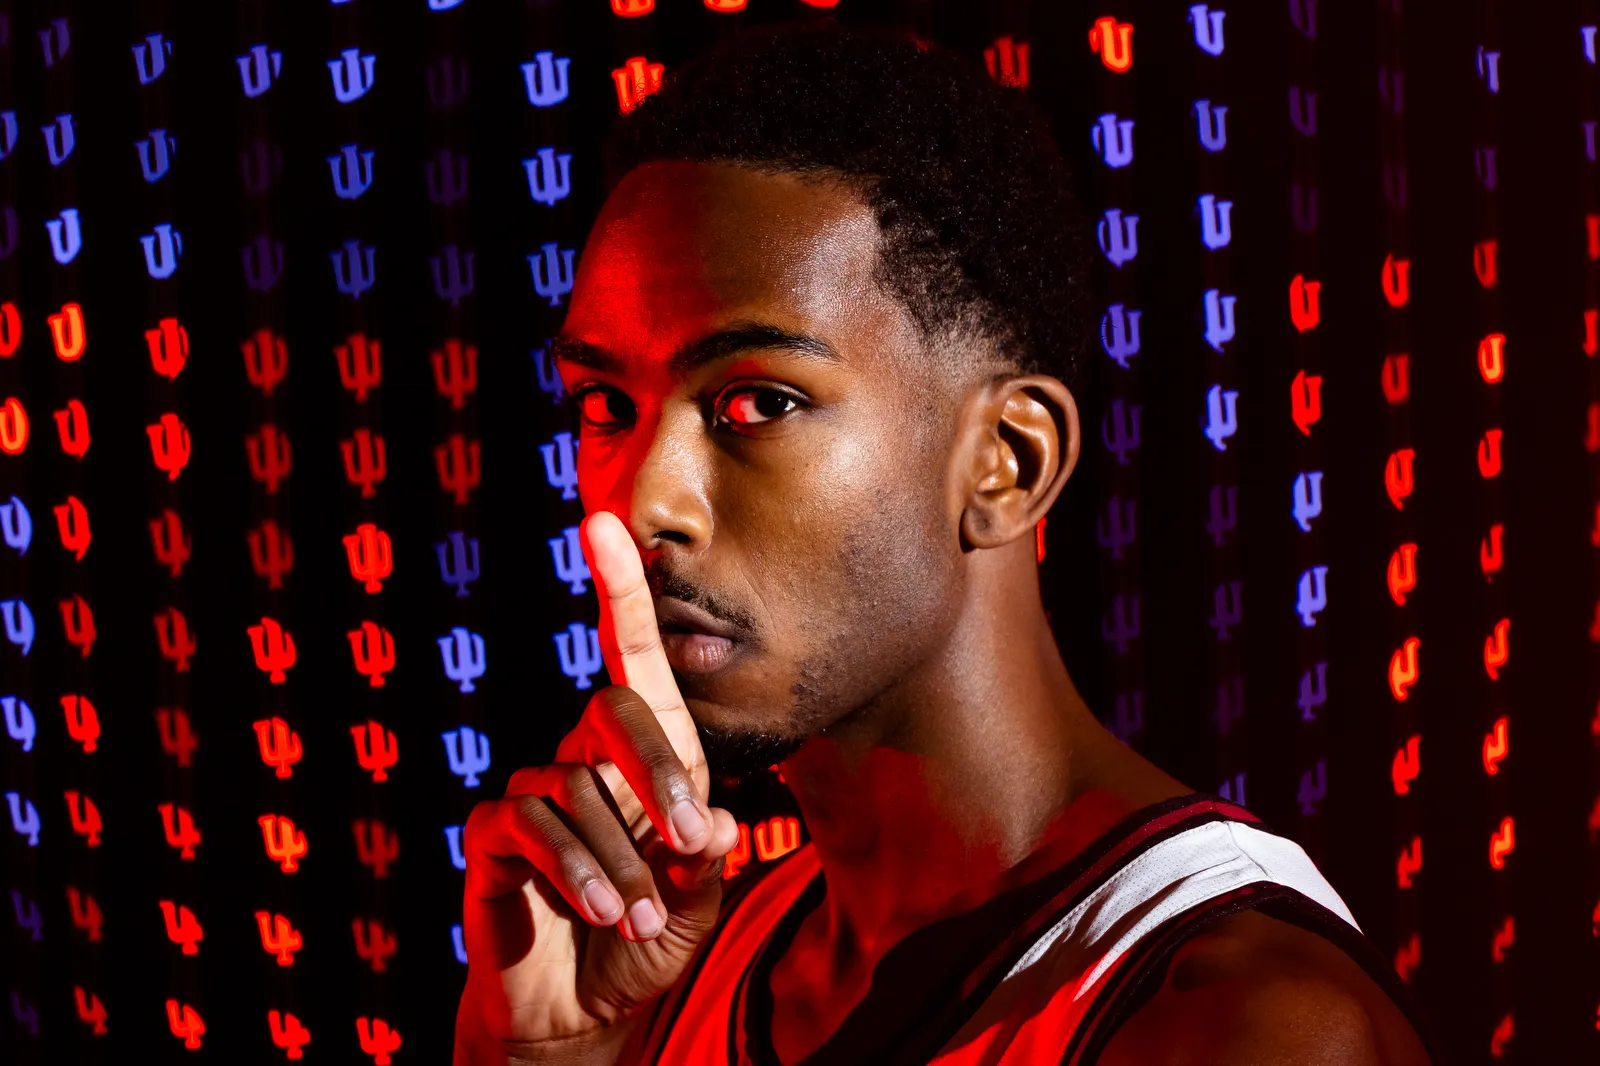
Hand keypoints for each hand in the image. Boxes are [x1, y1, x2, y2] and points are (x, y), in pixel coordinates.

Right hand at [454, 511, 739, 1061]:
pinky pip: (530, 826)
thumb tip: (717, 824)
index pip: (631, 658)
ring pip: (576, 789)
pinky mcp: (492, 835)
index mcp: (640, 752)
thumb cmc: (645, 934)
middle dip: (657, 774)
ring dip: (620, 859)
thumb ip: (704, 856)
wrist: (583, 1007)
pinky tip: (600, 909)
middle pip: (614, 710)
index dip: (619, 590)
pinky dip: (575, 869)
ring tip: (639, 917)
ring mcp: (534, 790)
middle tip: (689, 839)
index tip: (603, 521)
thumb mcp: (694, 897)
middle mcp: (582, 755)